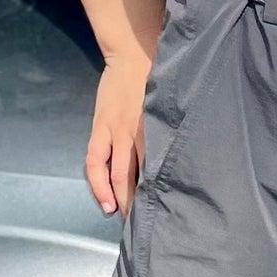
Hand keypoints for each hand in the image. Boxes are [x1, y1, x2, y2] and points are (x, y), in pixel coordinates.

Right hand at [86, 23, 160, 213]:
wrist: (133, 52)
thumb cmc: (160, 77)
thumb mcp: (172, 106)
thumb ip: (173, 130)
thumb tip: (181, 157)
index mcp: (159, 130)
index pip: (159, 170)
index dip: (162, 193)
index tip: (170, 210)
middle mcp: (138, 135)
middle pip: (137, 178)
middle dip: (138, 203)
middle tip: (144, 223)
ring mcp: (116, 132)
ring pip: (115, 175)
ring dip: (117, 198)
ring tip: (120, 215)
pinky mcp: (100, 128)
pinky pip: (95, 161)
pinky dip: (98, 182)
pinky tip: (103, 197)